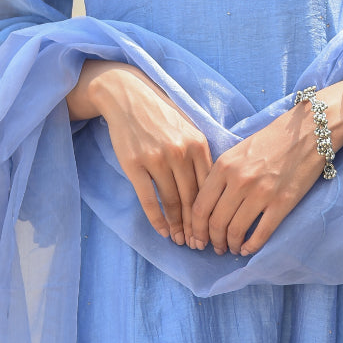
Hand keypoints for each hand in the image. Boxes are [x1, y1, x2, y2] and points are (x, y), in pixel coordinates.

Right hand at [67, 60, 212, 245]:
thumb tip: (213, 188)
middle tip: (197, 245)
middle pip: (191, 199)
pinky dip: (156, 219)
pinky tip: (162, 230)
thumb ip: (200, 155)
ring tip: (180, 241)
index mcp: (198, 144)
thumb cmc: (161, 114)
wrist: (128, 97)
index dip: (211, 213)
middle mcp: (180, 153)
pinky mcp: (135, 165)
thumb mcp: (188, 128)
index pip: (209, 187)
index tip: (212, 230)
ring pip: (171, 202)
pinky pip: (148, 199)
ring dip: (176, 226)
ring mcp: (157, 159)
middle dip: (195, 226)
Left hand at [190, 102, 323, 256]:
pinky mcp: (282, 203)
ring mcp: (261, 193)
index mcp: (224, 166)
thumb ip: (221, 176)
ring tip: (232, 248)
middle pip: (216, 223)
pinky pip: (261, 234)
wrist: (307, 131)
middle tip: (215, 248)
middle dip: (212, 241)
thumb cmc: (270, 141)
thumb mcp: (237, 152)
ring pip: (236, 231)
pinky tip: (248, 249)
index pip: (200, 206)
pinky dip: (251, 247)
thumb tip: (207, 207)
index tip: (197, 238)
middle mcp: (239, 181)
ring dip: (231, 245)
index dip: (196, 228)